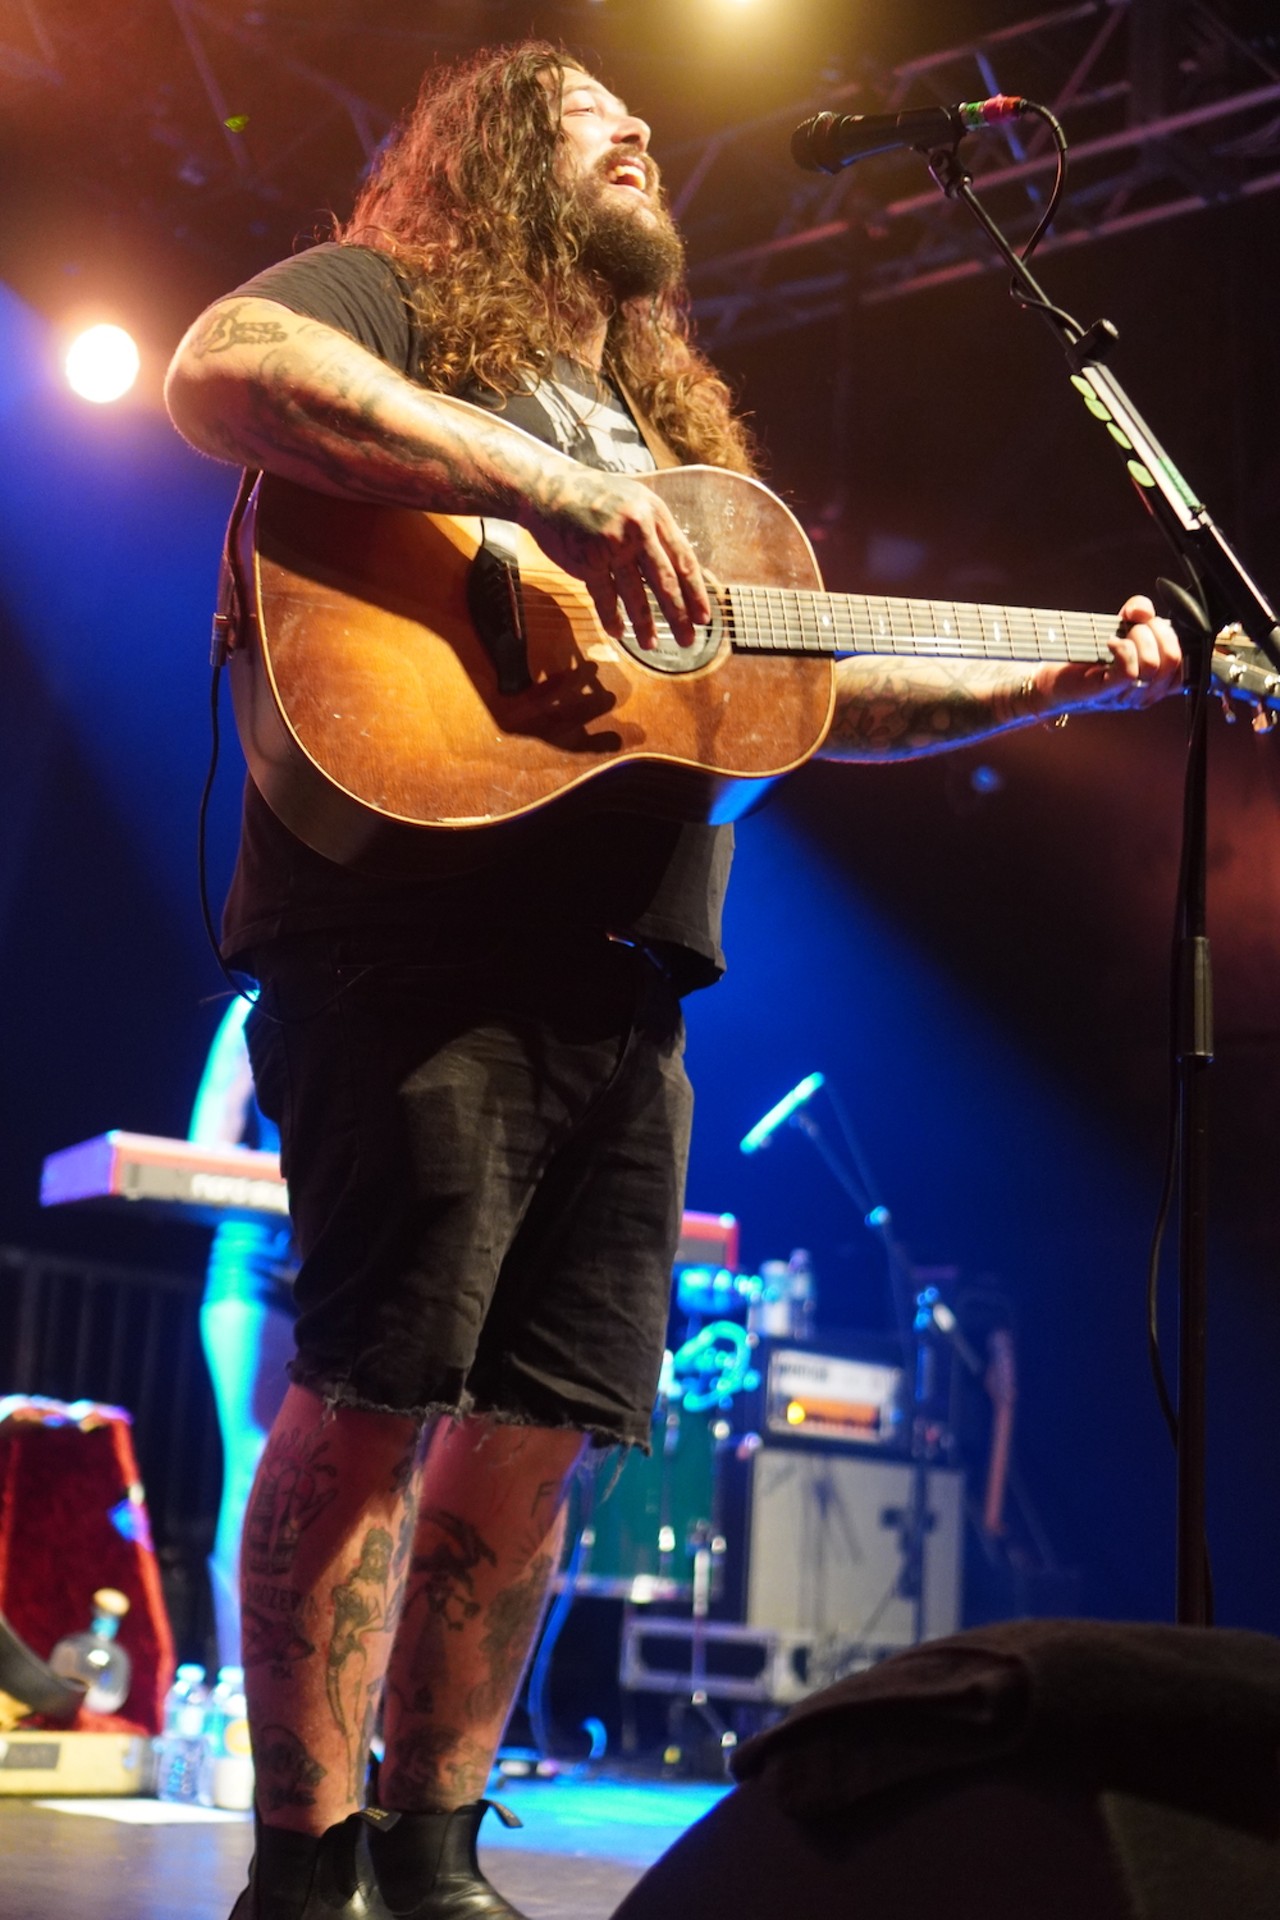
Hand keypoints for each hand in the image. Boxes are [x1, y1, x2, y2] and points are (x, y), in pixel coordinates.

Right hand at [518, 464, 710, 648]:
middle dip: (678, 615)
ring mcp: (612, 545)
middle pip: (665, 581)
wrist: (550, 488)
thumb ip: (656, 531)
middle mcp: (637, 529)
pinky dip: (611, 617)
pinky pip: (605, 596)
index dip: (696, 593)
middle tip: (688, 640)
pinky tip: (618, 632)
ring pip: (635, 594)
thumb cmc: (595, 497)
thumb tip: (678, 570)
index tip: (704, 617)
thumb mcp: (635, 501)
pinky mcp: (587, 560)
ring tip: (651, 645)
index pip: (684, 559)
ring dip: (644, 624)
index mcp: (656, 513)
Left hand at [1038, 595, 1181, 714]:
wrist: (1053, 681)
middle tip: (1136, 625)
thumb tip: (1143, 609)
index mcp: (1159, 681)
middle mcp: (1148, 692)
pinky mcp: (1107, 691)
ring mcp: (1128, 695)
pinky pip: (1130, 671)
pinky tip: (1110, 643)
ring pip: (1153, 664)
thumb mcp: (1122, 627)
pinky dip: (1122, 648)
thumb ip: (1140, 612)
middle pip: (1174, 659)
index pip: (1189, 665)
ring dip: (1137, 639)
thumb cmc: (1089, 656)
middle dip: (1158, 631)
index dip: (1178, 637)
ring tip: (1120, 636)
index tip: (1157, 624)